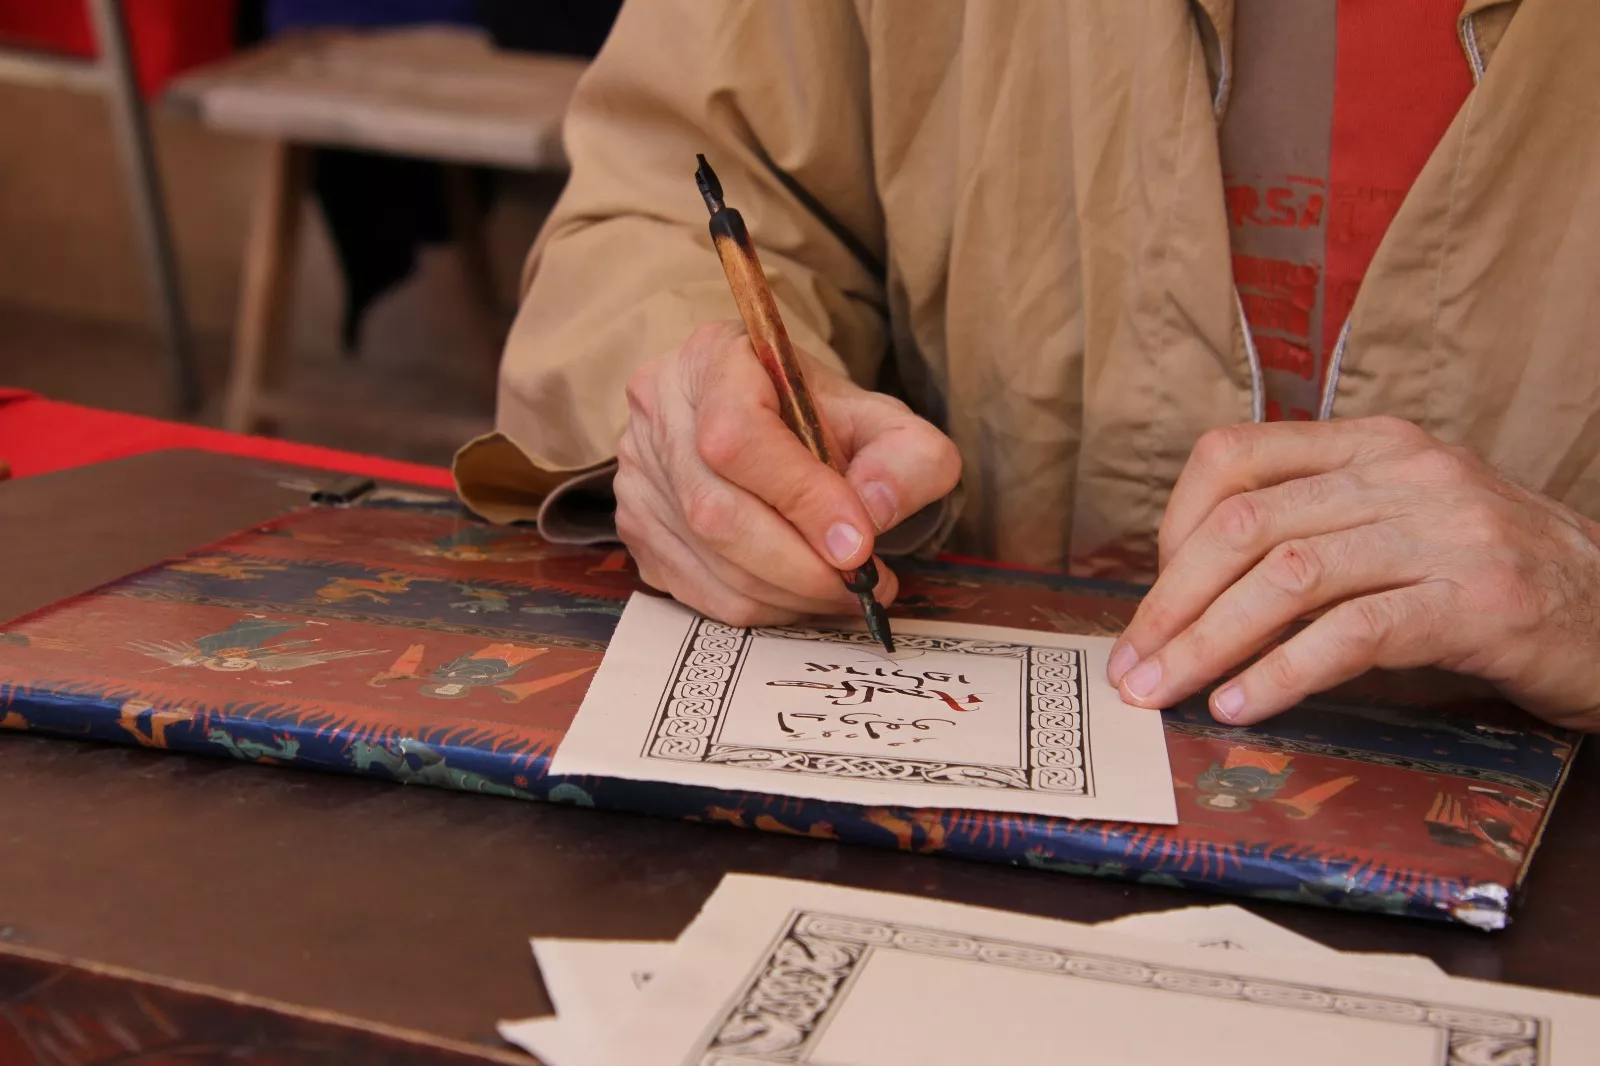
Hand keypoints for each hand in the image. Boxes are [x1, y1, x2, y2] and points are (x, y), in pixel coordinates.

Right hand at [615, 321, 961, 626]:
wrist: (779, 425)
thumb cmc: (826, 421)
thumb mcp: (887, 422)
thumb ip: (905, 460)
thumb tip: (874, 513)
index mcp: (713, 360)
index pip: (738, 435)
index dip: (800, 498)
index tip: (858, 545)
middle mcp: (658, 410)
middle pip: (715, 509)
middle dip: (800, 564)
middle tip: (862, 583)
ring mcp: (637, 472)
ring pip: (707, 557)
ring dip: (786, 592)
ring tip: (842, 591)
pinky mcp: (635, 529)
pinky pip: (695, 590)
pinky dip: (760, 606)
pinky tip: (800, 593)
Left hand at [1106, 417, 1599, 731]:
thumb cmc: (1491, 577)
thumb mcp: (1397, 528)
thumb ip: (1311, 536)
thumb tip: (1190, 599)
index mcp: (1371, 444)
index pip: (1232, 458)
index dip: (1173, 531)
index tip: (1154, 603)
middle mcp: (1403, 473)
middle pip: (1244, 523)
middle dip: (1170, 603)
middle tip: (1131, 668)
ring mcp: (1444, 532)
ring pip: (1287, 576)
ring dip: (1208, 642)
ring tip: (1165, 693)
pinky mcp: (1477, 603)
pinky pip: (1354, 633)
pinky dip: (1284, 673)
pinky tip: (1242, 706)